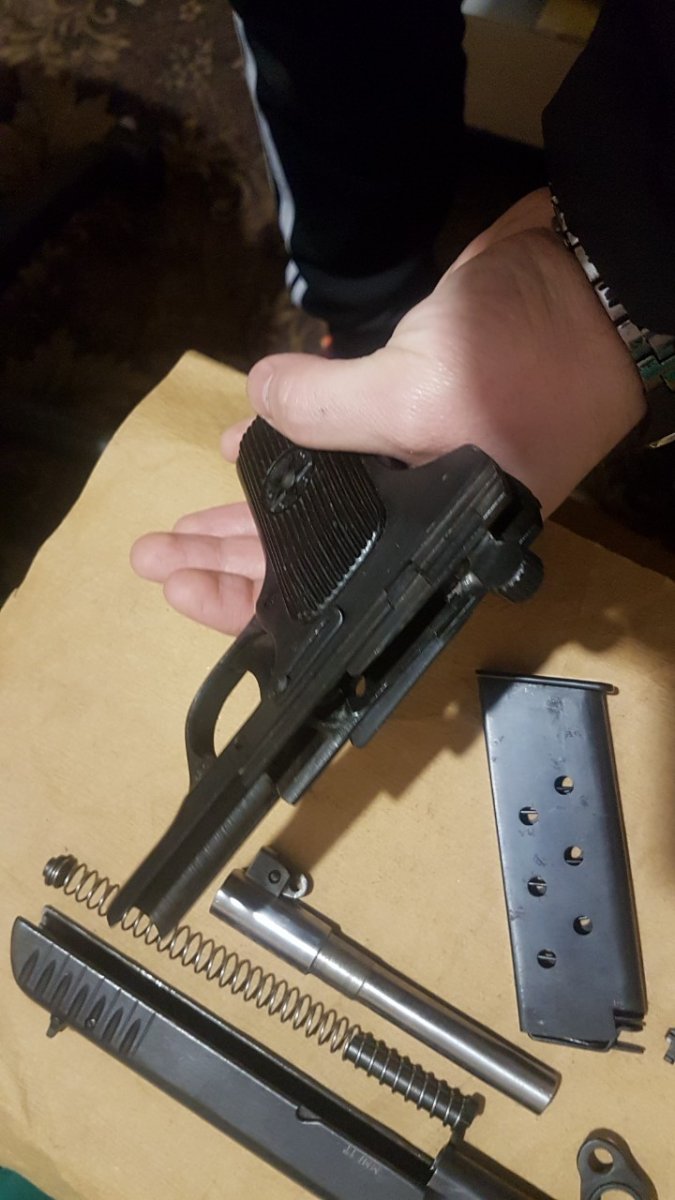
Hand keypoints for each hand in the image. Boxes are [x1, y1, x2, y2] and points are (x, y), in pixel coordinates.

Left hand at [132, 189, 644, 633]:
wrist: (594, 278)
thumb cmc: (530, 360)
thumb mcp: (418, 393)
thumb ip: (325, 408)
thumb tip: (257, 403)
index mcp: (431, 544)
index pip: (329, 599)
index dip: (252, 603)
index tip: (182, 592)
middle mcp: (419, 520)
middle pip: (310, 557)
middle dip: (228, 555)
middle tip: (151, 555)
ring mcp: (413, 463)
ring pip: (314, 503)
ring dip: (248, 507)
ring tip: (178, 523)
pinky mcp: (407, 408)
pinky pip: (332, 439)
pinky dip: (287, 443)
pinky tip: (239, 443)